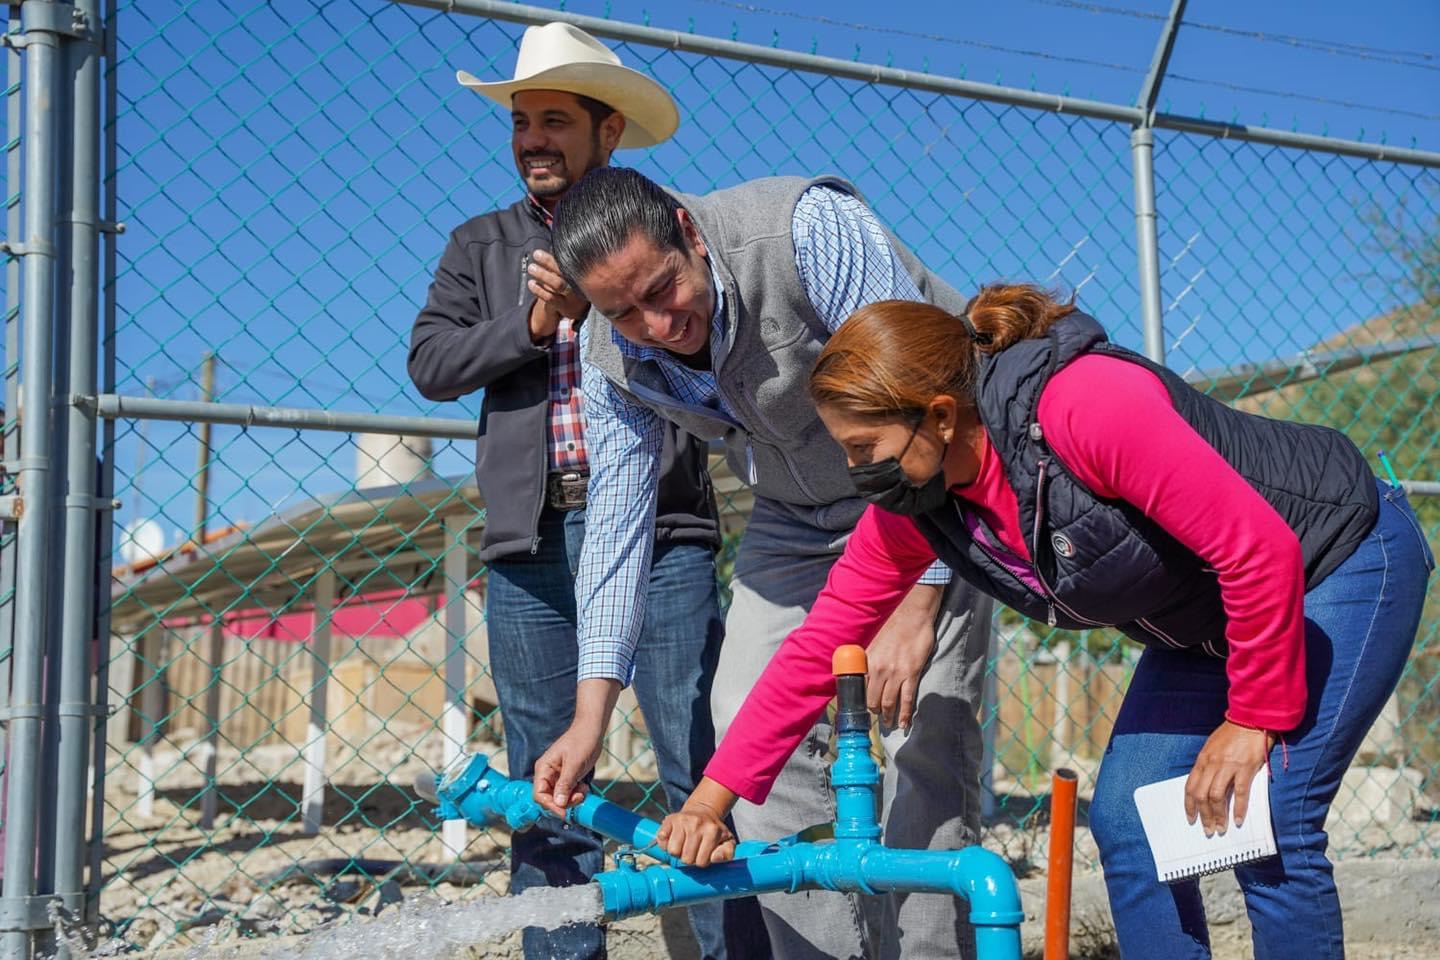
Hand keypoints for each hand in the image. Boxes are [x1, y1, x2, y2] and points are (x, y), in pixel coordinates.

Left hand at [526, 248, 588, 340]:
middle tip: (536, 254)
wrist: (577, 310)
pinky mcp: (566, 308)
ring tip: (531, 268)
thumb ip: (566, 260)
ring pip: (558, 284)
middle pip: (566, 270)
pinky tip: (531, 283)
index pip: (573, 261)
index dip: (561, 253)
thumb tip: (556, 241)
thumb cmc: (572, 284)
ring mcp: (575, 297)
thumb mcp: (573, 272)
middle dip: (549, 261)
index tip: (550, 247)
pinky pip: (551, 298)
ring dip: (542, 275)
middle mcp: (582, 285)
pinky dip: (539, 290)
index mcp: (585, 273)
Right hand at [531, 679, 619, 816]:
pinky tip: (584, 788)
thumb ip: (565, 784)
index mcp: (544, 768)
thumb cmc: (582, 741)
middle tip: (579, 797)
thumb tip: (558, 804)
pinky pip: (568, 793)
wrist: (592, 729)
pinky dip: (576, 794)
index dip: (549, 806)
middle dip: (563, 802)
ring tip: (583, 790)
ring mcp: (557, 777)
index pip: (539, 794)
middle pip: (549, 799)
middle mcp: (548, 774)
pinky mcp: (567, 778)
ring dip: (572, 799)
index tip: (564, 813)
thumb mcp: (574, 764)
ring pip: (559, 798)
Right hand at [655, 778, 737, 866]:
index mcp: (712, 831)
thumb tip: (715, 858)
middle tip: (693, 850)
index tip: (703, 854)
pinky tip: (673, 840)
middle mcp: (696, 824)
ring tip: (684, 846)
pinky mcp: (669, 819)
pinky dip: (665, 844)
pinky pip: (661, 839)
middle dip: (689, 858)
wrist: (703, 811)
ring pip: (672, 851)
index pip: (701, 862)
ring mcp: (682, 820)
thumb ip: (726, 853)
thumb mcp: (728, 842)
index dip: (701, 862)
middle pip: (686, 858)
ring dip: (677, 852)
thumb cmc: (715, 831)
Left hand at [866, 582, 942, 730]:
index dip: (860, 702)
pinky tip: (903, 723)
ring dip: (888, 716)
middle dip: (875, 712)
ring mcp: (896, 673)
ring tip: (889, 724)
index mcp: (868, 661)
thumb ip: (867, 659)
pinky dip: (904, 714)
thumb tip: (861, 672)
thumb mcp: (873, 642)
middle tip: (878, 718)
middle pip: (873, 700)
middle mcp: (880, 669)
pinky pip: (907, 699)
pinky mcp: (912, 674)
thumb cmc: (892, 627)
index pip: (860, 689)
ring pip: (889, 702)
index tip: (861, 710)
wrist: (912, 616)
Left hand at [1184, 720, 1272, 834]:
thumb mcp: (1212, 747)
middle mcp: (1212, 764)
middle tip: (1208, 829)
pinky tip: (1238, 819)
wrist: (1251, 719)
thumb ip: (1207, 765)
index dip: (1189, 805)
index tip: (1191, 818)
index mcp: (1202, 760)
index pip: (1190, 787)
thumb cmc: (1232, 734)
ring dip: (1218, 815)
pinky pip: (1240, 793)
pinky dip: (1238, 809)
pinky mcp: (1245, 768)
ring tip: (1221, 828)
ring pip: (1217, 797)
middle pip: (1202, 795)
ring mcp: (1228, 766)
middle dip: (1203, 815)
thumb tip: (1204, 785)